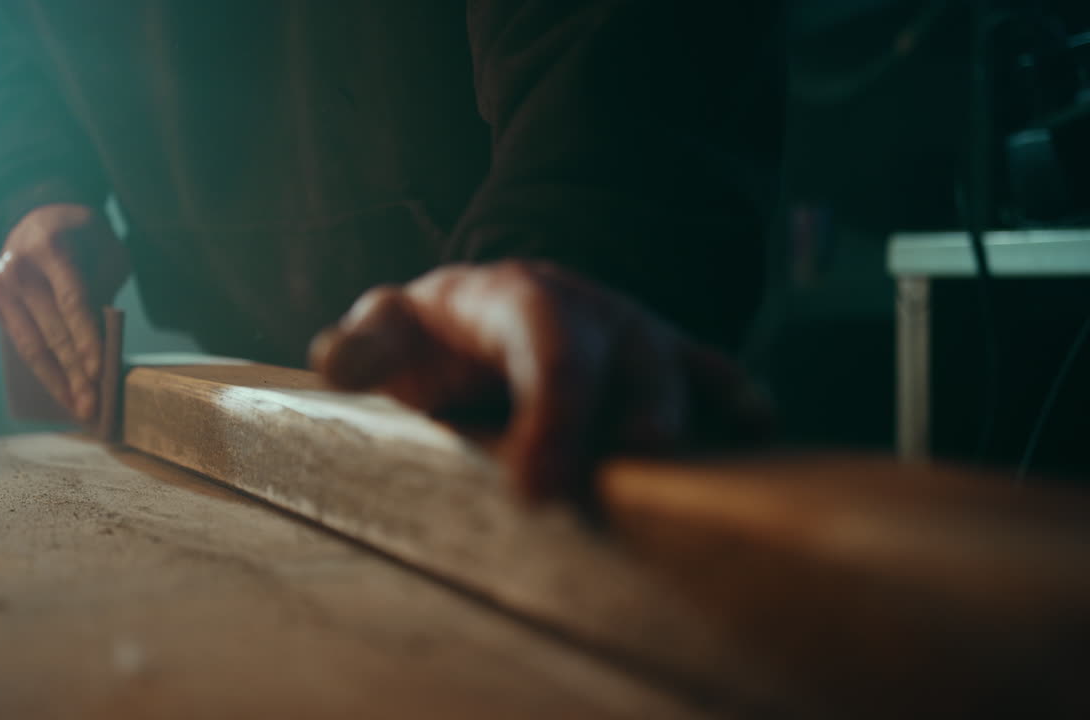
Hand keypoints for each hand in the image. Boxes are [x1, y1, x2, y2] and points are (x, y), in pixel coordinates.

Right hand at [0, 204, 127, 421]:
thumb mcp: (107, 250)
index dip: (85, 338)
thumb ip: (106, 289)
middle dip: (74, 372)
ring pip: (31, 345)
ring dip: (57, 381)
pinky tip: (62, 391)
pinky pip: (22, 344)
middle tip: (92, 406)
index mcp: (50, 248)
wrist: (37, 216)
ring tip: (79, 409)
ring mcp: (1, 287)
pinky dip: (43, 371)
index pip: (71, 301)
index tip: (98, 371)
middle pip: (51, 330)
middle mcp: (18, 269)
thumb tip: (99, 344)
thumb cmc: (84, 237)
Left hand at [309, 261, 773, 503]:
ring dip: (683, 413)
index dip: (551, 411)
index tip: (535, 490)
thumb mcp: (387, 329)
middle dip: (623, 415)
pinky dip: (737, 395)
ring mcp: (630, 328)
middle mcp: (586, 305)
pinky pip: (710, 366)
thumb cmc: (431, 334)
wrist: (477, 314)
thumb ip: (365, 345)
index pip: (545, 338)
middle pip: (623, 350)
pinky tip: (759, 429)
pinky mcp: (660, 357)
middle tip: (605, 491)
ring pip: (674, 360)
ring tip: (674, 470)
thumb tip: (334, 362)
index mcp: (515, 296)